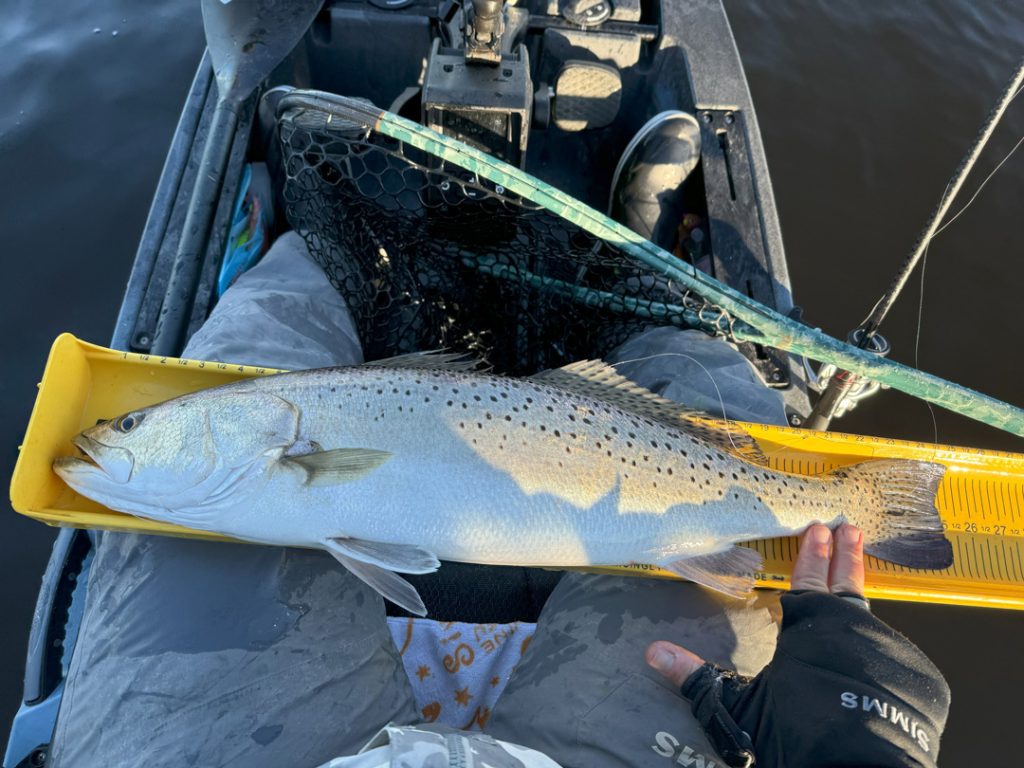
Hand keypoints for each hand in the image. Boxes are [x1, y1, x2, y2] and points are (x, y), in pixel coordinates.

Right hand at [637, 525, 948, 767]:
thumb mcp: (741, 708)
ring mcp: (889, 653)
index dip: (812, 554)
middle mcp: (853, 630)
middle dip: (847, 555)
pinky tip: (877, 651)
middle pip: (848, 585)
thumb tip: (652, 653)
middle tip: (851, 528)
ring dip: (862, 603)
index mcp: (811, 628)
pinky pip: (896, 657)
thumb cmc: (797, 733)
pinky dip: (883, 650)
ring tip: (858, 585)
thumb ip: (699, 676)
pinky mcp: (917, 679)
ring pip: (872, 624)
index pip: (809, 581)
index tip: (819, 528)